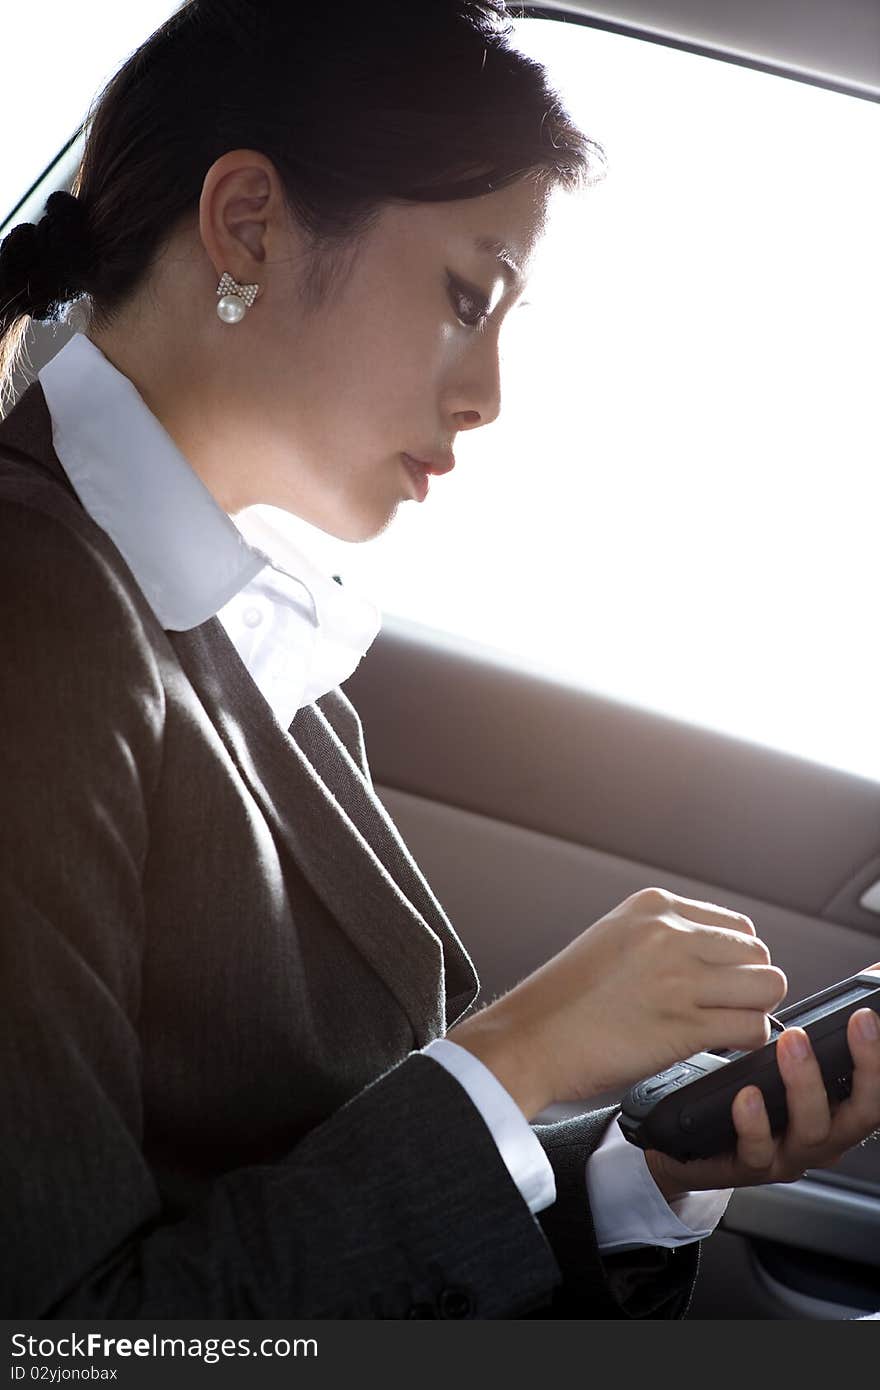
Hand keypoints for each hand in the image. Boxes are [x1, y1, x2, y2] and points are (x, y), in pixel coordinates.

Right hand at [448, 885, 786, 1117]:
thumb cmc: (564, 999)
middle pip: (757, 955)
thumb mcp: (612, 937)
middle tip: (727, 1009)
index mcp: (654, 907)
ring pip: (767, 987)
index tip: (722, 983)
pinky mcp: (682, 1026)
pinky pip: (751, 1027)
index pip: (737, 927)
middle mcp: (670, 935)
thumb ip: (662, 934)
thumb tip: (716, 954)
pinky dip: (747, 1041)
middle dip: (750, 985)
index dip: (736, 962)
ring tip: (727, 1026)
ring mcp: (678, 979)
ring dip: (753, 1011)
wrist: (528, 1039)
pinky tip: (722, 1046)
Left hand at [645, 1008, 879, 1201]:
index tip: (868, 1017)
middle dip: (864, 1068)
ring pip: (813, 1131)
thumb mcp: (790, 1063)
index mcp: (839, 1112)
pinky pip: (758, 1151)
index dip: (878, 1057)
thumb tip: (867, 980)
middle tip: (857, 1023)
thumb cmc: (751, 1097)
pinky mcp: (748, 1167)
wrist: (694, 1147)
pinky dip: (756, 1124)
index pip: (875, 1089)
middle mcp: (823, 1138)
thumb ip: (821, 1032)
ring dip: (806, 1085)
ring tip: (791, 1044)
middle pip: (862, 1113)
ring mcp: (789, 1156)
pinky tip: (747, 1096)